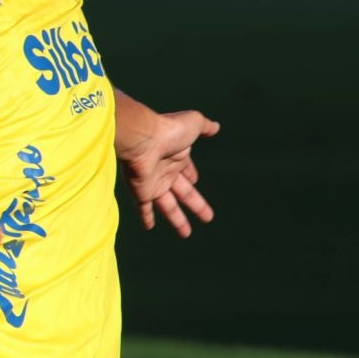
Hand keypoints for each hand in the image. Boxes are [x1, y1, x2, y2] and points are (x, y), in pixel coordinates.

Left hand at [119, 109, 217, 236]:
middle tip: (208, 218)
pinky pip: (143, 207)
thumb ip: (204, 126)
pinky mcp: (142, 191)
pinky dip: (146, 217)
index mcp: (178, 157)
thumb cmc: (168, 129)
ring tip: (186, 234)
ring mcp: (153, 183)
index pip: (186, 171)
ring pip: (168, 206)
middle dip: (196, 205)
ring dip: (177, 219)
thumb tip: (216, 127)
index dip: (191, 176)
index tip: (194, 182)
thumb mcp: (193, 123)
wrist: (142, 138)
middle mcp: (166, 171)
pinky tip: (149, 227)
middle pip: (184, 193)